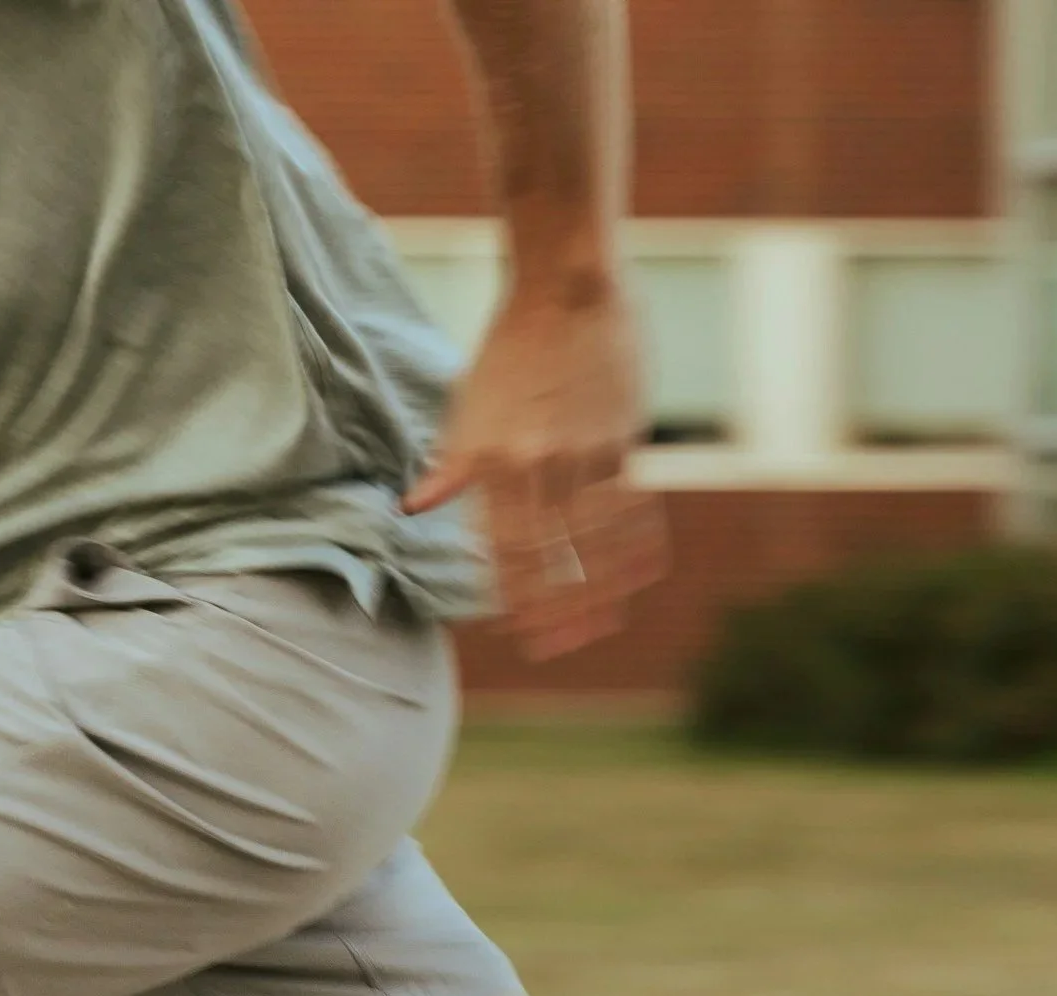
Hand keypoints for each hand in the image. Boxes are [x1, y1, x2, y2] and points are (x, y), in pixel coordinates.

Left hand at [405, 285, 668, 660]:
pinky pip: (630, 505)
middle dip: (552, 609)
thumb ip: (452, 465)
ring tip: (603, 624)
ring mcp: (585, 454)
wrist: (566, 286)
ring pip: (592, 540)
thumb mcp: (468, 405)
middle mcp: (537, 464)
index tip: (511, 628)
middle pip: (546, 556)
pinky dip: (635, 543)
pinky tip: (641, 570)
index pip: (499, 548)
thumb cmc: (511, 345)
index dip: (507, 593)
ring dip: (599, 588)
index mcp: (494, 460)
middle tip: (559, 647)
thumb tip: (415, 507)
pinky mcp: (623, 438)